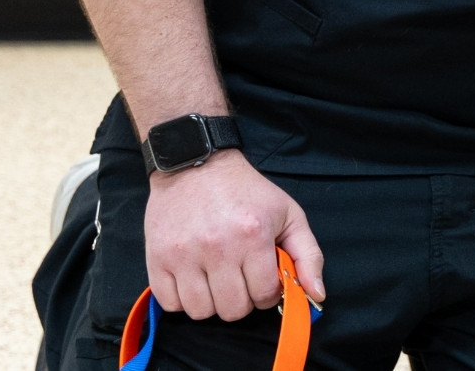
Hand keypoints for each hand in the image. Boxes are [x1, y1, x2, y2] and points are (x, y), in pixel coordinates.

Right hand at [143, 148, 327, 319]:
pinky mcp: (157, 257)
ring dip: (211, 302)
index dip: (266, 293)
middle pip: (232, 310)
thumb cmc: (245, 191)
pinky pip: (170, 303)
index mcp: (252, 236)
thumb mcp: (288, 214)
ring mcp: (184, 254)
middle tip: (238, 278)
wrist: (195, 163)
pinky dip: (182, 299)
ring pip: (201, 311)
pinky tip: (193, 279)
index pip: (263, 295)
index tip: (260, 279)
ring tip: (215, 279)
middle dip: (241, 300)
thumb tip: (316, 295)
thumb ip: (309, 255)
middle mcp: (217, 247)